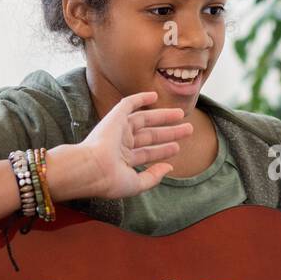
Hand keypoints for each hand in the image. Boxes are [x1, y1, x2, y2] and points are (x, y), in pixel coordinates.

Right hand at [47, 91, 192, 200]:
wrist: (92, 168)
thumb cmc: (110, 180)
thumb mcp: (136, 184)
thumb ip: (153, 177)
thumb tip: (169, 168)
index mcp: (122, 160)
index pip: (147, 153)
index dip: (163, 151)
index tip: (177, 148)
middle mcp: (120, 144)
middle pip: (150, 136)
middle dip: (169, 132)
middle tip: (188, 129)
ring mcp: (118, 130)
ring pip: (144, 120)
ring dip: (162, 116)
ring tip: (181, 114)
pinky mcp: (114, 118)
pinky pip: (128, 104)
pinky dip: (140, 98)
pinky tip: (155, 96)